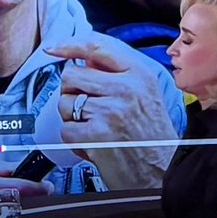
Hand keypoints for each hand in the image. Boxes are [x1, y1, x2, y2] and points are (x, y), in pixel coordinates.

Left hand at [46, 33, 178, 188]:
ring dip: (73, 117)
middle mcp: (126, 88)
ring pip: (65, 102)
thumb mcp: (146, 94)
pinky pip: (65, 128)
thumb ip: (118, 73)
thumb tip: (84, 60)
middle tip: (88, 108)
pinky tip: (93, 143)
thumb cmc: (152, 137)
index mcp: (139, 74)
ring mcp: (110, 110)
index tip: (54, 49)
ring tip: (94, 127)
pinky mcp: (96, 134)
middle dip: (72, 91)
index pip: (97, 46)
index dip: (70, 45)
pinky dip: (74, 140)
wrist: (162, 172)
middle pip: (72, 74)